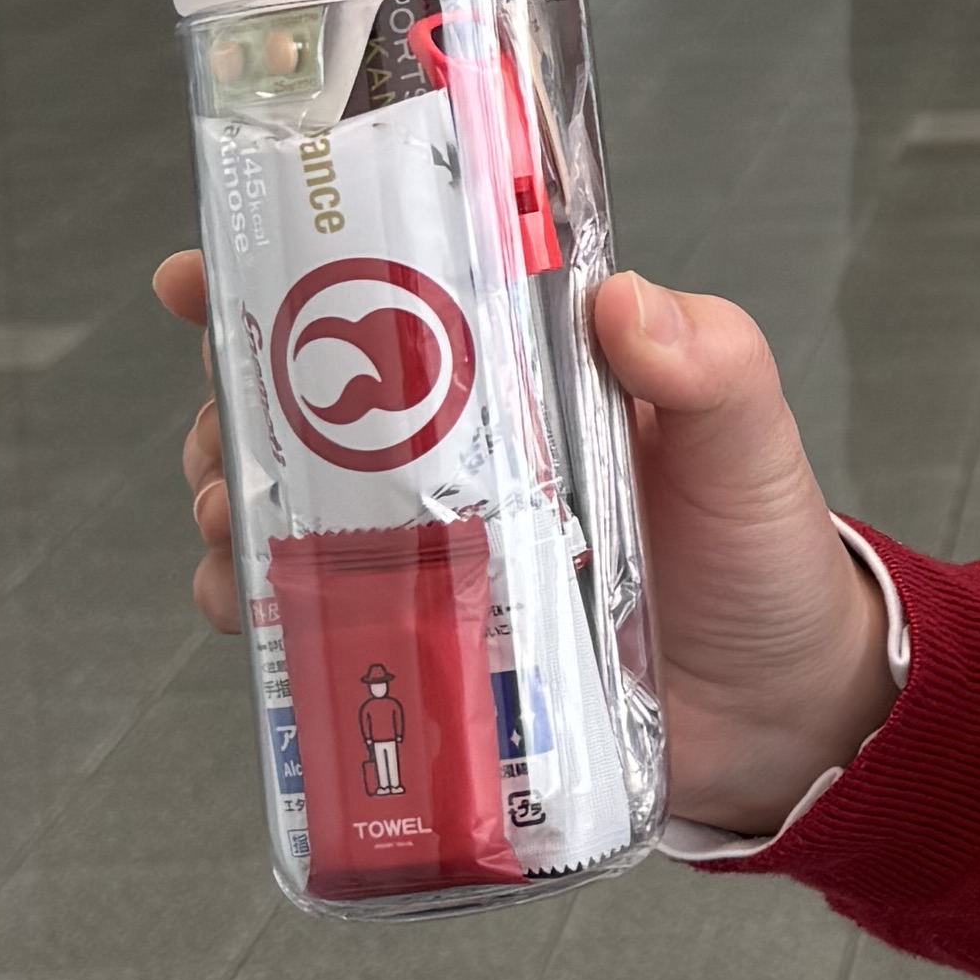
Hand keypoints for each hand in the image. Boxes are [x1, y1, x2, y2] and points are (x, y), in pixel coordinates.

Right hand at [153, 250, 897, 841]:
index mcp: (523, 371)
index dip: (285, 271)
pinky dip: (262, 608)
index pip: (392, 294)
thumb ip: (709, 364)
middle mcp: (460, 452)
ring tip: (225, 519)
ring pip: (288, 503)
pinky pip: (315, 613)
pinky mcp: (425, 639)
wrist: (781, 708)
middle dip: (231, 403)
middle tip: (217, 431)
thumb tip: (626, 300)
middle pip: (304, 400)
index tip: (198, 278)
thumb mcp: (747, 440)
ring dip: (230, 501)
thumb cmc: (761, 552)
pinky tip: (248, 609)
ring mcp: (433, 546)